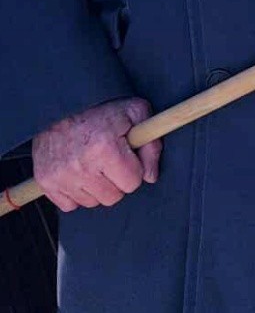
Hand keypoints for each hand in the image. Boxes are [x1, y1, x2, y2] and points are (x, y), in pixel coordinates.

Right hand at [32, 97, 160, 212]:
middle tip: (112, 160)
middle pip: (113, 197)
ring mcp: (60, 176)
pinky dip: (77, 193)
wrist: (62, 106)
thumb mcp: (136, 113)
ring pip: (92, 203)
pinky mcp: (45, 183)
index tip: (128, 156)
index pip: (132, 182)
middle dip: (117, 180)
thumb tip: (151, 176)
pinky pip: (70, 205)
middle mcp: (80, 165)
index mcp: (105, 147)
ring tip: (95, 163)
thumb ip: (151, 144)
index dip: (135, 168)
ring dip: (98, 187)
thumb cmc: (102, 110)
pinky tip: (80, 172)